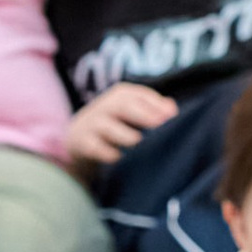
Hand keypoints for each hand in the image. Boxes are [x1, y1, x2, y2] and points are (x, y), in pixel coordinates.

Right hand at [63, 80, 179, 171]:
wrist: (79, 137)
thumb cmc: (116, 122)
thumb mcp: (133, 111)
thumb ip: (154, 109)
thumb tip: (172, 109)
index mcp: (120, 95)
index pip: (139, 95)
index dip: (156, 104)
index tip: (172, 116)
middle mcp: (105, 105)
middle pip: (123, 106)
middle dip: (142, 115)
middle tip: (159, 125)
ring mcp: (92, 123)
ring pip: (107, 126)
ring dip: (124, 134)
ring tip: (137, 141)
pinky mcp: (82, 141)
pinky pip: (94, 146)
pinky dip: (106, 152)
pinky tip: (117, 157)